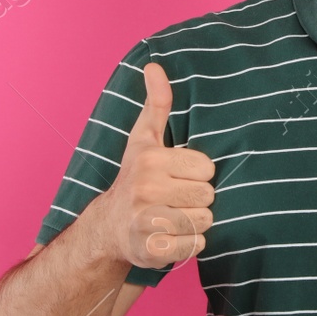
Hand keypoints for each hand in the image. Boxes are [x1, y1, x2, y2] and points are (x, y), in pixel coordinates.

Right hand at [81, 61, 215, 268]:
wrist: (108, 227)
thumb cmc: (135, 178)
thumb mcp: (144, 139)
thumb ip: (156, 103)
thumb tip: (154, 65)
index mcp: (151, 160)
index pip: (207, 168)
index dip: (197, 174)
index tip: (177, 177)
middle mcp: (146, 189)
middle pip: (208, 196)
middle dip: (196, 200)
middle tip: (174, 199)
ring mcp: (147, 221)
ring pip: (205, 221)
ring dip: (194, 222)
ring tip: (172, 216)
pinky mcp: (152, 250)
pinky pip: (196, 245)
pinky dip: (190, 244)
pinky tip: (171, 235)